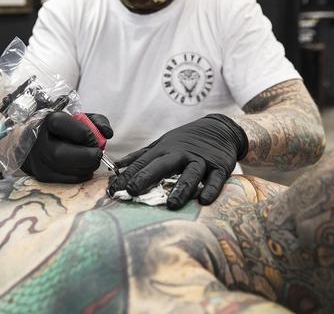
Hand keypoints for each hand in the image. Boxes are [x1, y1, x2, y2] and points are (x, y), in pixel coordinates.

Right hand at [21, 112, 112, 182]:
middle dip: (86, 157)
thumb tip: (107, 134)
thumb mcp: (80, 118)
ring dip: (87, 167)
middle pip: (61, 155)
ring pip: (65, 171)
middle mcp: (40, 143)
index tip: (93, 138)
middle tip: (97, 154)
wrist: (41, 140)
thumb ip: (97, 122)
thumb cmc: (66, 129)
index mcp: (50, 122)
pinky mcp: (43, 176)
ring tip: (92, 160)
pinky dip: (82, 175)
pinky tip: (84, 168)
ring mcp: (39, 161)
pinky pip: (68, 180)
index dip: (86, 135)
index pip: (67, 129)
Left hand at [107, 114, 246, 209]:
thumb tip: (117, 166)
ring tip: (172, 204)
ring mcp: (201, 160)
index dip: (128, 174)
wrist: (220, 129)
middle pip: (162, 165)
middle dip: (146, 177)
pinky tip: (204, 200)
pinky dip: (210, 189)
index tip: (113, 187)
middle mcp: (181, 154)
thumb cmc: (186, 141)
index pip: (143, 162)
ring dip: (181, 189)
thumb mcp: (162, 144)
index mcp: (164, 149)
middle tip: (131, 190)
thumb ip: (141, 156)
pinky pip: (215, 180)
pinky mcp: (220, 167)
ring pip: (191, 174)